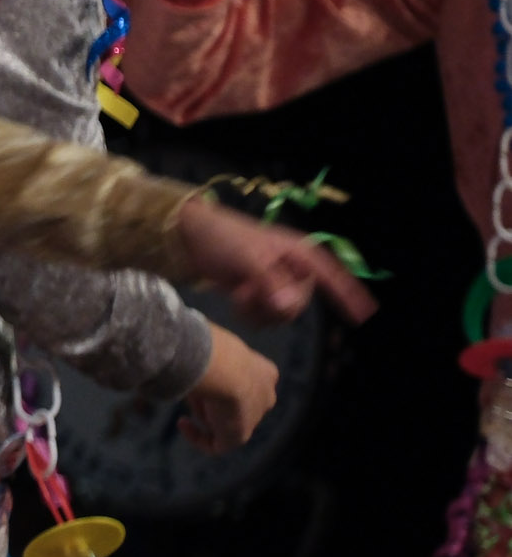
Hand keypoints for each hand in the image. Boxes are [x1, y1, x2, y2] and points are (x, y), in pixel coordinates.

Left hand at [175, 194, 375, 325]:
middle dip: (272, 303)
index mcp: (299, 255)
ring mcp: (276, 285)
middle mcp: (293, 271)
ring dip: (258, 310)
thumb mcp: (247, 257)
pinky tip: (235, 299)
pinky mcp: (259, 296)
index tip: (366, 316)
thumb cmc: (223, 237)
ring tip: (238, 291)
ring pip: (281, 315)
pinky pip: (265, 319)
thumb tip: (289, 306)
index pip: (333, 277)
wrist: (190, 238)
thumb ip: (270, 282)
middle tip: (247, 288)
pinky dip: (249, 314)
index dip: (351, 296)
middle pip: (298, 305)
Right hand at [178, 321, 277, 452]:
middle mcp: (265, 396)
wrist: (222, 366)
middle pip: (238, 404)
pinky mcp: (239, 436)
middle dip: (215, 400)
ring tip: (189, 398)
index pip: (246, 381)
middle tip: (196, 390)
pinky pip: (217, 444)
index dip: (222, 381)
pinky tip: (183, 423)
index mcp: (264, 372)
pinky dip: (198, 437)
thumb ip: (207, 357)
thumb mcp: (212, 347)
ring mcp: (254, 418)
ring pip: (226, 421)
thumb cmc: (212, 347)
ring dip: (205, 413)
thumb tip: (185, 358)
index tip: (203, 377)